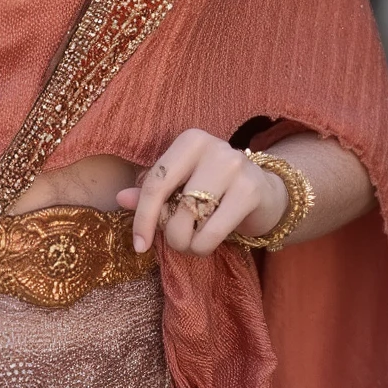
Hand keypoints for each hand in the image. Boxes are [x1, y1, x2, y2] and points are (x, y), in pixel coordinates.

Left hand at [116, 128, 287, 257]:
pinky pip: (213, 231)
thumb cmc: (215, 191)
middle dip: (170, 233)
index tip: (138, 246)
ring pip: (191, 217)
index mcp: (190, 141)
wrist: (266, 194)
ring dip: (187, 242)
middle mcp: (212, 146)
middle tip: (177, 242)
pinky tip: (208, 243)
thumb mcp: (183, 187)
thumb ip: (153, 192)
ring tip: (194, 242)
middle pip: (173, 202)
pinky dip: (204, 246)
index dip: (142, 217)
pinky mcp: (251, 189)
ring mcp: (234, 165)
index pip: (156, 181)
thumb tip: (121, 198)